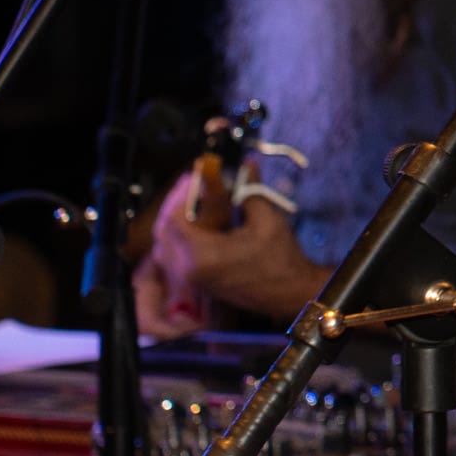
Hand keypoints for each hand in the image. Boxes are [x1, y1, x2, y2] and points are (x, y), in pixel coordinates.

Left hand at [139, 165, 325, 329]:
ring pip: (167, 246)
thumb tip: (247, 162)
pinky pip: (176, 258)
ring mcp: (192, 279)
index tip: (199, 179)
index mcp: (202, 255)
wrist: (290, 292)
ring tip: (198, 206)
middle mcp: (189, 269)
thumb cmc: (280, 258)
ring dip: (179, 224)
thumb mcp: (266, 219)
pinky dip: (183, 239)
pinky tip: (202, 226)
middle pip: (166, 232)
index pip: (174, 219)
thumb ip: (250, 190)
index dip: (184, 195)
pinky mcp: (198, 283)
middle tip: (197, 189)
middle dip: (179, 207)